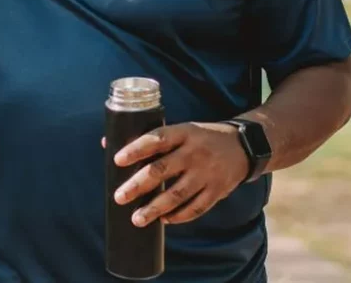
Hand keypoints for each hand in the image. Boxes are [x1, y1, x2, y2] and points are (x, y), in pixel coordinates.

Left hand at [110, 122, 249, 226]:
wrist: (244, 146)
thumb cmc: (199, 138)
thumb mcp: (180, 130)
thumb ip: (149, 139)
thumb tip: (107, 145)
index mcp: (183, 133)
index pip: (156, 139)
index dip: (136, 149)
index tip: (117, 160)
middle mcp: (194, 153)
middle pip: (162, 170)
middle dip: (138, 185)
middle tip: (119, 197)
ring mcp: (207, 173)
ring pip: (177, 194)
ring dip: (155, 208)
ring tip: (136, 219)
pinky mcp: (217, 191)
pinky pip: (196, 207)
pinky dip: (178, 216)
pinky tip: (163, 220)